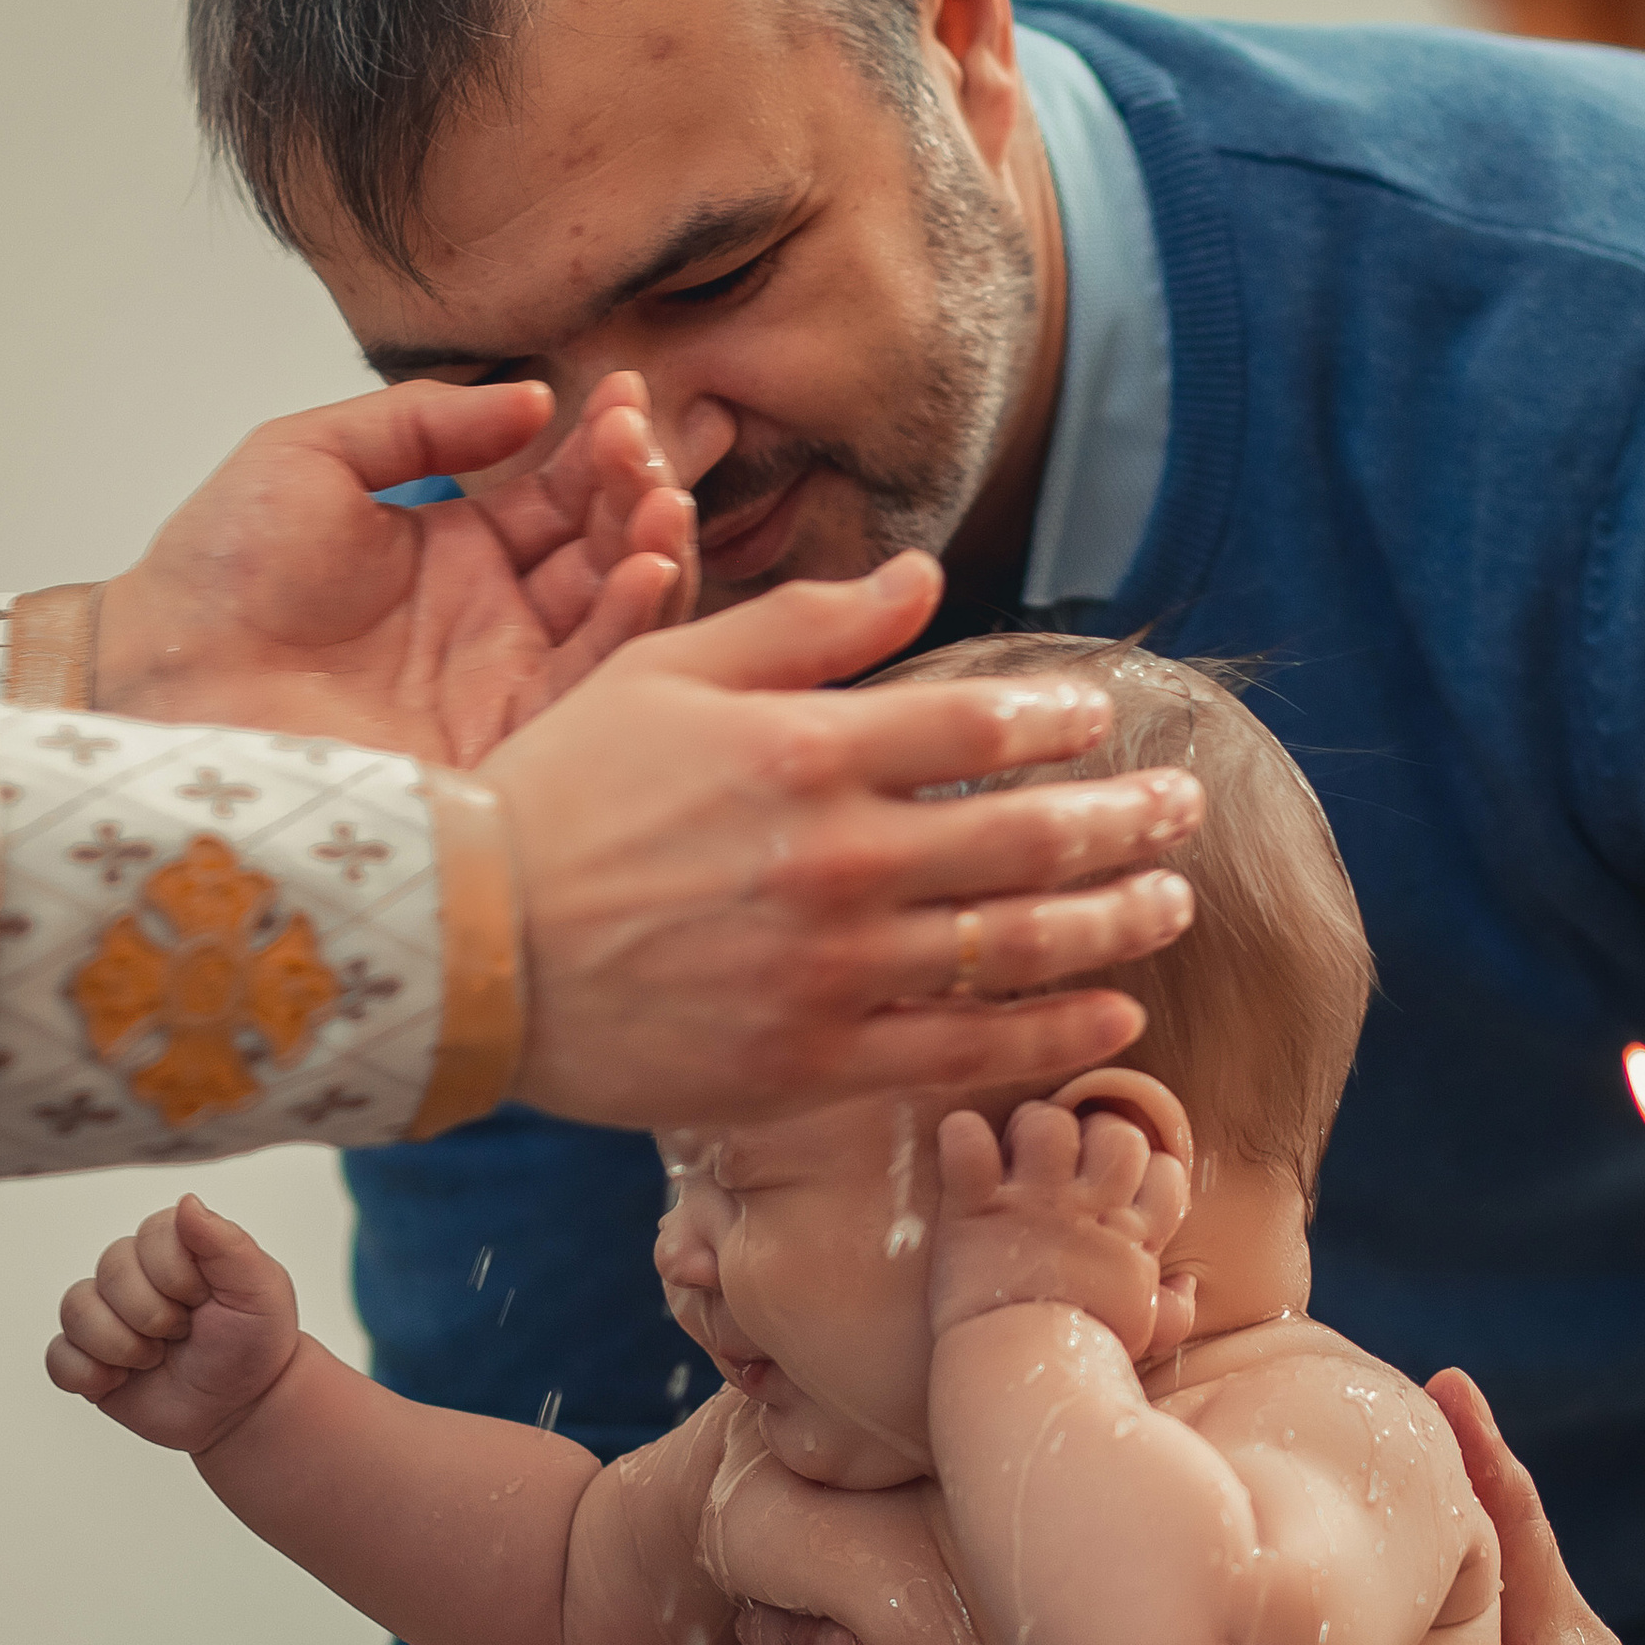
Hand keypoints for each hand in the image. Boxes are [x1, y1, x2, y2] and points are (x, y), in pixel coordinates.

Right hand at [46, 1194, 301, 1454]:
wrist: (243, 1406)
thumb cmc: (255, 1341)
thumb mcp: (258, 1289)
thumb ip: (225, 1243)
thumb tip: (186, 1202)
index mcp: (174, 1245)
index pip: (148, 1236)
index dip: (176, 1277)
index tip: (204, 1301)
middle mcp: (134, 1273)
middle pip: (109, 1271)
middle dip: (153, 1315)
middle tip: (183, 1334)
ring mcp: (107, 1316)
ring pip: (76, 1309)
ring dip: (122, 1345)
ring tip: (155, 1359)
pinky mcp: (88, 1358)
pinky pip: (58, 1357)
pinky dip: (88, 1374)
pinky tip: (122, 1380)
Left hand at [93, 373, 696, 762]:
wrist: (167, 674)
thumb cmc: (218, 571)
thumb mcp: (315, 456)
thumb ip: (425, 423)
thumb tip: (533, 398)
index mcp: (458, 547)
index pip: (563, 492)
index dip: (601, 447)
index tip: (622, 399)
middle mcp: (496, 615)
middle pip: (605, 549)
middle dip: (638, 491)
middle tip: (640, 448)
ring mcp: (505, 678)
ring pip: (615, 614)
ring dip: (654, 552)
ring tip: (661, 503)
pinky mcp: (505, 739)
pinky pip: (592, 684)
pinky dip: (633, 626)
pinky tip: (644, 570)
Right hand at [485, 552, 1205, 1127]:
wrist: (458, 944)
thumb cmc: (557, 794)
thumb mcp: (663, 671)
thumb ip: (802, 626)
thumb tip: (920, 580)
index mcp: (803, 749)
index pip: (980, 724)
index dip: (1064, 720)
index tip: (1107, 719)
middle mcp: (835, 859)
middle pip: (1027, 836)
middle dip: (1128, 820)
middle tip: (1187, 807)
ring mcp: (829, 970)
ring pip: (1015, 946)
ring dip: (1115, 923)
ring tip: (1175, 903)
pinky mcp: (811, 1063)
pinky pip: (962, 1051)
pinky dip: (1050, 1035)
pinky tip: (1114, 1017)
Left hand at [926, 1098, 1187, 1343]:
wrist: (1022, 1378)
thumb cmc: (1080, 1360)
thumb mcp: (1140, 1334)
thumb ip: (1171, 1309)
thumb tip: (1186, 1284)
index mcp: (1131, 1238)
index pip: (1164, 1170)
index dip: (1144, 1166)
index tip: (1116, 1182)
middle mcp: (1089, 1211)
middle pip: (1116, 1134)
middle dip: (1094, 1133)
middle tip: (1063, 1157)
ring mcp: (1033, 1204)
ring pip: (1049, 1122)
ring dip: (1031, 1127)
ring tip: (1016, 1152)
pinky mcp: (977, 1206)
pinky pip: (969, 1141)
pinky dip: (961, 1135)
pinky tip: (963, 1146)